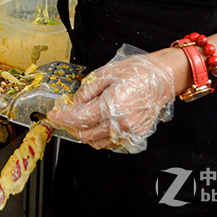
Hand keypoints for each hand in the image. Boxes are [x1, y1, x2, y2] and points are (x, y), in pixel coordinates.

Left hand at [47, 51, 175, 153]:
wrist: (163, 78)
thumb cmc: (138, 72)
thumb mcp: (105, 74)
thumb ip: (86, 92)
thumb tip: (73, 103)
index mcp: (112, 106)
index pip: (78, 119)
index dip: (61, 119)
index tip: (53, 115)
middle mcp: (121, 124)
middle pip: (85, 135)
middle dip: (70, 127)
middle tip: (64, 116)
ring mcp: (130, 132)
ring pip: (97, 143)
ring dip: (84, 133)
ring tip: (80, 119)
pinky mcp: (137, 136)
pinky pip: (112, 144)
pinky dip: (100, 137)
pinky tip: (98, 124)